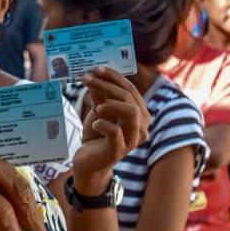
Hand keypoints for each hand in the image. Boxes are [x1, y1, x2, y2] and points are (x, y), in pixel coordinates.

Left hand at [74, 66, 149, 193]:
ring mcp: (132, 139)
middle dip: (107, 85)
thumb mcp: (98, 110)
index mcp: (139, 113)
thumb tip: (95, 74)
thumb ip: (100, 95)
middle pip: (129, 98)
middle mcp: (142, 125)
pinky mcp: (119, 150)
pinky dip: (103, 124)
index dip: (114, 77)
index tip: (96, 69)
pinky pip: (115, 132)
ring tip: (96, 106)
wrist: (89, 161)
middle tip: (87, 78)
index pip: (130, 89)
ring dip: (110, 104)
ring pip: (130, 112)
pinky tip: (95, 124)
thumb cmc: (97, 134)